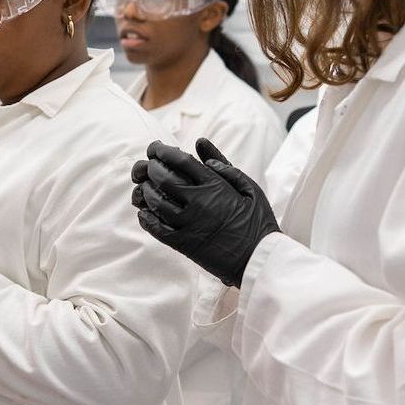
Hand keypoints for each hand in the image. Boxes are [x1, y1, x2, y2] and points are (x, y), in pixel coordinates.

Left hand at [132, 139, 279, 286]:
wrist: (260, 260)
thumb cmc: (258, 223)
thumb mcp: (250, 189)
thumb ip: (225, 166)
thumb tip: (201, 145)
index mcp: (215, 187)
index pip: (182, 161)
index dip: (164, 151)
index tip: (156, 148)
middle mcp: (199, 202)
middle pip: (163, 178)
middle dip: (151, 168)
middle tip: (148, 166)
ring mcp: (190, 224)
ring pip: (156, 202)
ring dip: (147, 191)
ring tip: (146, 186)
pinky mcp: (184, 244)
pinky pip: (157, 228)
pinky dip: (146, 218)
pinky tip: (144, 212)